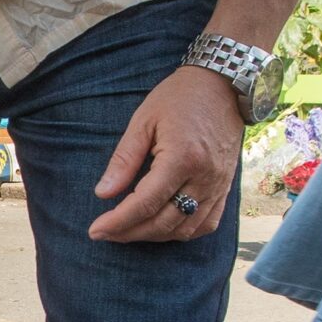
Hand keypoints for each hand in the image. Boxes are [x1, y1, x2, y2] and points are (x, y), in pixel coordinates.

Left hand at [88, 66, 245, 243]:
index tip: (95, 230)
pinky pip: (207, 224)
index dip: (118, 222)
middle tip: (105, 233)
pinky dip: (182, 232)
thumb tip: (103, 194)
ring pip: (185, 229)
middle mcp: (204, 177)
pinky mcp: (226, 187)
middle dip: (130, 233)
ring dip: (154, 236)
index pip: (145, 204)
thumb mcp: (143, 121)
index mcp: (182, 158)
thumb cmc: (179, 97)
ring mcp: (218, 185)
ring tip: (128, 230)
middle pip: (164, 223)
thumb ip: (123, 160)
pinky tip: (162, 228)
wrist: (222, 85)